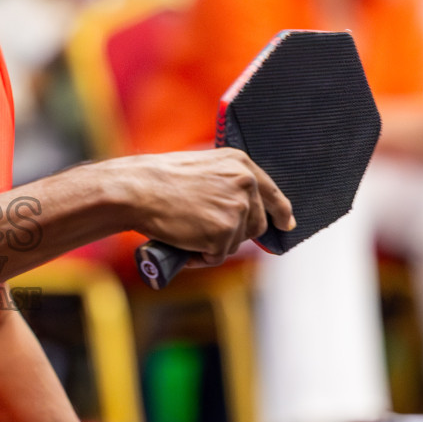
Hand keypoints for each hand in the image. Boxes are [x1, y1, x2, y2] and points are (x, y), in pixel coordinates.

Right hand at [116, 149, 294, 264]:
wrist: (136, 189)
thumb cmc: (158, 180)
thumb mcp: (202, 169)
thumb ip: (226, 183)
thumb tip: (240, 209)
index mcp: (240, 164)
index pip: (272, 193)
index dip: (280, 212)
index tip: (285, 224)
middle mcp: (245, 184)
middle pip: (256, 225)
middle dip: (235, 234)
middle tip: (204, 230)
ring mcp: (237, 209)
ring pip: (236, 243)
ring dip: (214, 244)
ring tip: (186, 230)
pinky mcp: (224, 233)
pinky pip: (218, 256)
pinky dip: (200, 257)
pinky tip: (183, 242)